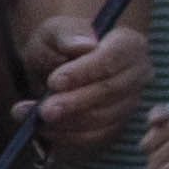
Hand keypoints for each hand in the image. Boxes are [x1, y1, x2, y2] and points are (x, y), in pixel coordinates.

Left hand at [33, 14, 156, 153]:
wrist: (56, 65)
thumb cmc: (60, 44)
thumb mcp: (56, 31)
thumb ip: (68, 34)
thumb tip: (84, 44)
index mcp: (129, 44)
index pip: (113, 58)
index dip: (84, 71)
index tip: (55, 81)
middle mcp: (137, 74)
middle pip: (109, 91)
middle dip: (73, 102)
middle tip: (44, 110)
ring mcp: (130, 102)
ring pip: (102, 118)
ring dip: (65, 123)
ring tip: (32, 117)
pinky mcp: (116, 125)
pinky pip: (94, 137)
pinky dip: (65, 136)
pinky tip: (42, 129)